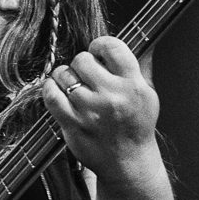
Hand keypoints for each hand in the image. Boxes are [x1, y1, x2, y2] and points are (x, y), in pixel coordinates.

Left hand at [43, 36, 161, 191]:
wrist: (128, 163)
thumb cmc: (137, 127)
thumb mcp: (148, 94)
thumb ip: (140, 66)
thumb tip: (138, 36)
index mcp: (133, 84)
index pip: (111, 47)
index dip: (99, 45)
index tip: (96, 51)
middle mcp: (112, 96)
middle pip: (83, 60)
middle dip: (82, 63)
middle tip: (84, 73)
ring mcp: (90, 111)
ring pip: (65, 76)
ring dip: (64, 76)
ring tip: (71, 83)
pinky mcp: (72, 125)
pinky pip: (51, 96)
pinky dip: (50, 88)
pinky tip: (55, 89)